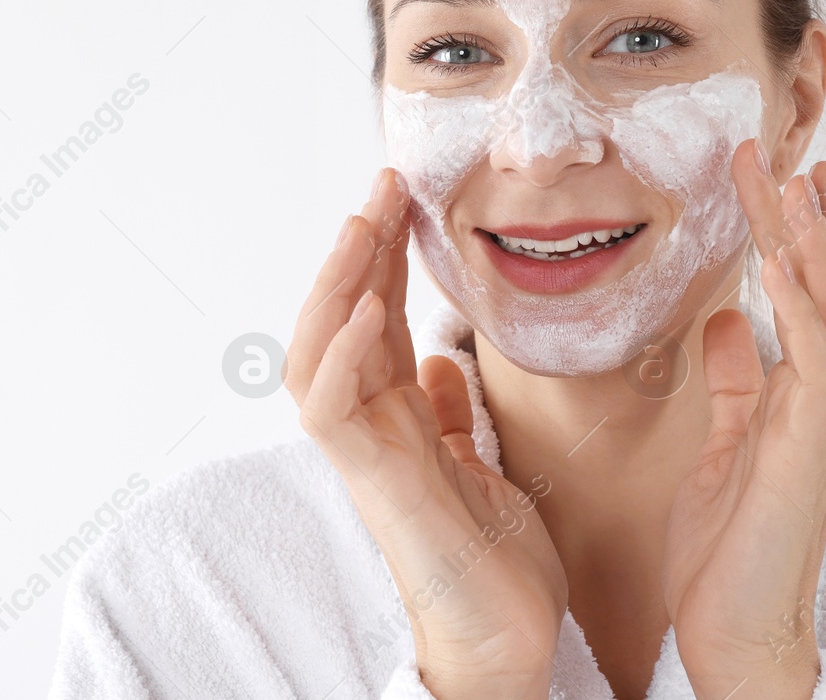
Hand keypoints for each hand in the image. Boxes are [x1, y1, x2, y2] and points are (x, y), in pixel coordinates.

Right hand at [285, 167, 567, 699]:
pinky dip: (343, 355)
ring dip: (339, 283)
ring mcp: (366, 454)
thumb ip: (448, 414)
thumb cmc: (496, 564)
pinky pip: (332, 411)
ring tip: (363, 223)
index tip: (401, 196)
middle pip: (341, 320)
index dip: (382, 255)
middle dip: (357, 248)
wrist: (506, 641)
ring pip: (319, 352)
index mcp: (397, 418)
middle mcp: (372, 427)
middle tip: (382, 184)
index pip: (375, 318)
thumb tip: (434, 360)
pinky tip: (368, 309)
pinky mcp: (374, 483)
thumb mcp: (481, 464)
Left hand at [662, 142, 825, 698]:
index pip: (812, 301)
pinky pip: (816, 364)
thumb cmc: (727, 555)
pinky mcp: (807, 452)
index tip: (788, 179)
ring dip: (816, 246)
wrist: (735, 639)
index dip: (804, 239)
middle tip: (794, 157)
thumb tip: (729, 323)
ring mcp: (821, 427)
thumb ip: (733, 385)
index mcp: (799, 401)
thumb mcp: (720, 448)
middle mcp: (820, 406)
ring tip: (794, 184)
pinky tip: (783, 260)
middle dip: (813, 224)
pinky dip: (805, 306)